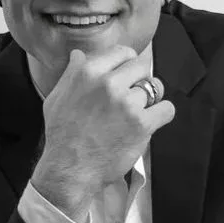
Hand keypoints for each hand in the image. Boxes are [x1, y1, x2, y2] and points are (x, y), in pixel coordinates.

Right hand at [31, 45, 176, 219]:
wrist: (71, 169)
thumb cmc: (62, 135)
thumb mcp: (57, 97)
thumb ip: (72, 73)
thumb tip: (79, 54)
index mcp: (88, 72)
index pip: (122, 53)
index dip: (127, 64)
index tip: (127, 76)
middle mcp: (108, 84)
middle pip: (141, 67)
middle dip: (140, 80)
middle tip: (132, 97)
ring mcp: (127, 103)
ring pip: (155, 87)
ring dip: (150, 99)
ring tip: (140, 112)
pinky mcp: (142, 124)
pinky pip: (166, 109)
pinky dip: (162, 115)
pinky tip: (151, 121)